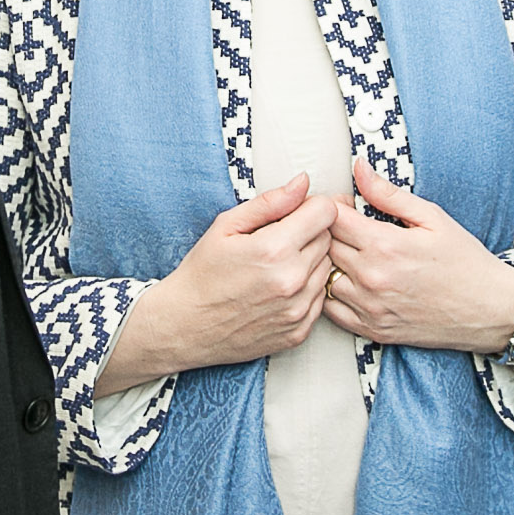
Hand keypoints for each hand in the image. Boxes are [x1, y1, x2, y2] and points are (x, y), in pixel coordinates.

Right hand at [94, 175, 337, 392]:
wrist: (185, 326)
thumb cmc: (201, 275)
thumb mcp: (226, 226)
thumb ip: (270, 202)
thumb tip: (303, 182)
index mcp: (274, 249)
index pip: (326, 212)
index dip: (311, 206)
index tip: (296, 212)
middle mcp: (292, 280)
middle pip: (329, 239)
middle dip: (310, 232)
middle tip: (279, 239)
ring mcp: (298, 310)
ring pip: (327, 269)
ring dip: (310, 262)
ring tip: (276, 266)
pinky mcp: (299, 332)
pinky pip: (320, 299)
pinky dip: (306, 291)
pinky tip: (278, 290)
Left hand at [325, 157, 513, 354]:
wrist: (488, 309)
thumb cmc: (464, 262)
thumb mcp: (431, 217)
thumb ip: (388, 194)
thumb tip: (359, 169)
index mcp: (384, 245)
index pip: (330, 217)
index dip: (332, 206)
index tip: (345, 206)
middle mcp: (371, 278)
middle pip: (321, 246)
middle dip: (327, 231)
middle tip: (345, 227)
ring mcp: (369, 307)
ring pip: (322, 277)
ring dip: (328, 263)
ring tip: (348, 254)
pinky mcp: (371, 330)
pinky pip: (331, 310)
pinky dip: (331, 294)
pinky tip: (349, 282)